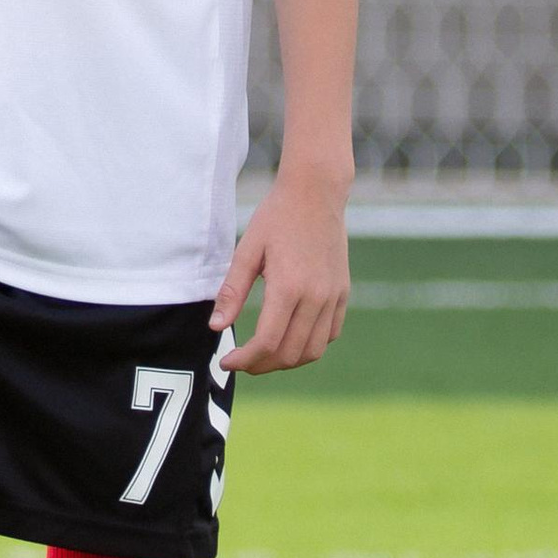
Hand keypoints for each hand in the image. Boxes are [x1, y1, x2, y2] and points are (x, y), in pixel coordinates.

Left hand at [210, 166, 350, 374]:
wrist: (316, 193)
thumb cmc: (276, 217)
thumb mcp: (247, 250)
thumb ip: (232, 292)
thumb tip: (215, 327)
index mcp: (289, 287)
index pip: (267, 342)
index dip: (245, 360)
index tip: (226, 361)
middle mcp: (316, 297)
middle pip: (290, 353)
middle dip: (262, 365)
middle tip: (241, 361)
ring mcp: (333, 296)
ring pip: (314, 351)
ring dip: (287, 361)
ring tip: (263, 355)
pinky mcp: (342, 292)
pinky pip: (330, 333)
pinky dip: (310, 345)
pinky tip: (290, 338)